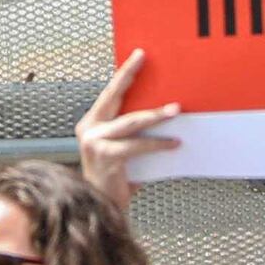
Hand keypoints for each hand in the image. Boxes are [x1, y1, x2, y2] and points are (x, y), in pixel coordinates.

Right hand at [78, 57, 183, 209]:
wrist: (102, 208)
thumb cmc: (115, 179)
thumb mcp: (122, 150)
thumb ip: (133, 133)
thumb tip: (163, 114)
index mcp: (91, 124)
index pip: (110, 92)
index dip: (124, 73)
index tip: (138, 55)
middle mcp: (89, 129)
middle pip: (114, 96)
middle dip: (131, 75)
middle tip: (146, 61)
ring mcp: (94, 142)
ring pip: (131, 121)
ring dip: (156, 115)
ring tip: (175, 110)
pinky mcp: (105, 156)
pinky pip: (136, 145)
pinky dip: (157, 144)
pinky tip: (173, 142)